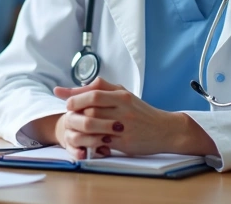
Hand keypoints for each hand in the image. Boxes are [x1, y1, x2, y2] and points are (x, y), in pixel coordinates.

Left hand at [54, 77, 214, 156]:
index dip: (75, 96)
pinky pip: (102, 141)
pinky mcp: (126, 142)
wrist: (165, 130)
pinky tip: (87, 139)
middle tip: (69, 115)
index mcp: (122, 95)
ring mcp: (125, 126)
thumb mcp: (124, 95)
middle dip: (76, 112)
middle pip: (91, 108)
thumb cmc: (140, 112)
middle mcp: (124, 108)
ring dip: (81, 126)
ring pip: (95, 124)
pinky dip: (91, 140)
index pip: (93, 93)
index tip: (65, 101)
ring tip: (76, 127)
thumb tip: (75, 88)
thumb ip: (102, 89)